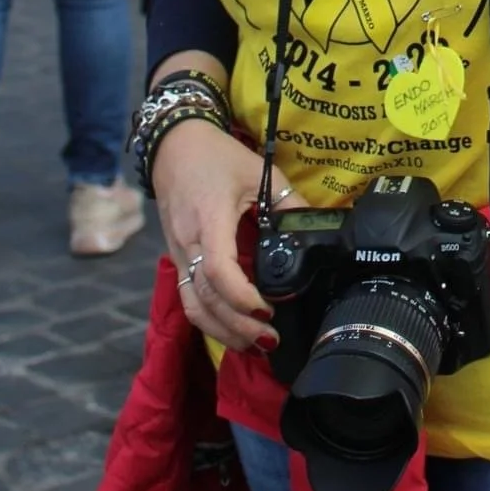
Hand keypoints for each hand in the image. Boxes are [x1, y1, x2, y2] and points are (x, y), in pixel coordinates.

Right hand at [152, 120, 306, 352]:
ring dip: (221, 330)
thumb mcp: (258, 171)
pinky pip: (188, 296)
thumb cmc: (217, 157)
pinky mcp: (178, 257)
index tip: (267, 308)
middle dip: (237, 325)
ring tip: (254, 345)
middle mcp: (189, 243)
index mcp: (210, 221)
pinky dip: (208, 319)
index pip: (219, 270)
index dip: (242, 296)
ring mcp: (179, 253)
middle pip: (206, 298)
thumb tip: (314, 225)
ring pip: (193, 305)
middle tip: (270, 338)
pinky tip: (231, 329)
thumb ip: (288, 200)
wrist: (175, 146)